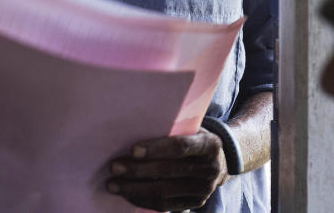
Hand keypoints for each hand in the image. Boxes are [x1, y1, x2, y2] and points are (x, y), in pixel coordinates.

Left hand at [106, 129, 228, 210]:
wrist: (220, 162)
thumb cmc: (195, 138)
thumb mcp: (192, 129)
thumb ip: (172, 130)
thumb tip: (133, 129)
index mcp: (210, 144)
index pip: (181, 147)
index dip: (157, 149)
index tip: (133, 150)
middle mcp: (210, 169)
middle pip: (169, 171)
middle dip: (138, 170)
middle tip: (114, 167)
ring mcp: (204, 190)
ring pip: (164, 191)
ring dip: (135, 188)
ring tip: (113, 184)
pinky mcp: (195, 203)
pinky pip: (165, 204)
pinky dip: (143, 199)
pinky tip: (127, 194)